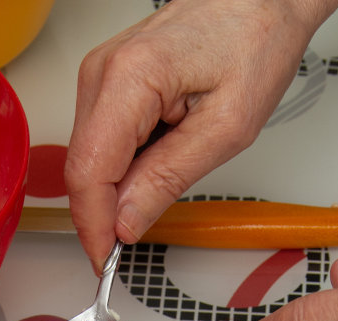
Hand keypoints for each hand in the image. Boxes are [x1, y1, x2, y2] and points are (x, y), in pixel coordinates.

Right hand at [66, 0, 337, 270]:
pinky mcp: (109, 79)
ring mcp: (101, 73)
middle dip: (105, 211)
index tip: (106, 260)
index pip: (89, 172)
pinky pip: (103, 138)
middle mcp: (103, 72)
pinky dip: (125, 163)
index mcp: (129, 79)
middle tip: (139, 237)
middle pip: (83, 166)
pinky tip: (163, 153)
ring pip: (91, 156)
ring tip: (173, 170)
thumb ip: (169, 178)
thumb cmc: (254, 42)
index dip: (94, 226)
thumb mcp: (226, 128)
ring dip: (119, 185)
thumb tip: (126, 222)